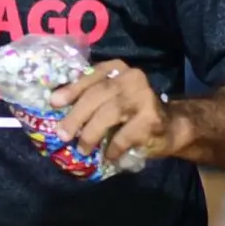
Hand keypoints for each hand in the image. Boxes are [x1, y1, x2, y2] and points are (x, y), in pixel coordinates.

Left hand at [49, 58, 180, 171]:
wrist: (171, 127)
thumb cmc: (132, 113)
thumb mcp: (111, 98)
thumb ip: (90, 97)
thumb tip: (57, 107)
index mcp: (118, 69)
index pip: (92, 75)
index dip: (72, 89)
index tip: (54, 102)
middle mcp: (132, 78)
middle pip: (98, 94)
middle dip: (77, 115)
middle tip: (62, 134)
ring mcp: (144, 97)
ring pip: (110, 113)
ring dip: (91, 133)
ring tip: (82, 149)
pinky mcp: (151, 119)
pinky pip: (124, 135)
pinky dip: (112, 148)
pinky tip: (108, 156)